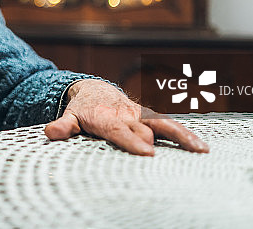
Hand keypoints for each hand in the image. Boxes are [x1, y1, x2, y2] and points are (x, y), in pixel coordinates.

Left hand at [44, 79, 208, 155]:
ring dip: (181, 136)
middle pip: (143, 130)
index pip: (120, 130)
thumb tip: (50, 132)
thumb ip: (63, 126)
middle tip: (168, 162)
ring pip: (163, 124)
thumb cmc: (82, 109)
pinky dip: (185, 134)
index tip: (147, 152)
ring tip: (198, 149)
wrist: (94, 89)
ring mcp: (141, 115)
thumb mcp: (69, 116)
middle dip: (153, 143)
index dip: (133, 140)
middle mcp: (127, 115)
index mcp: (106, 117)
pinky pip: (169, 124)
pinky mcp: (150, 116)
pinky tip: (202, 147)